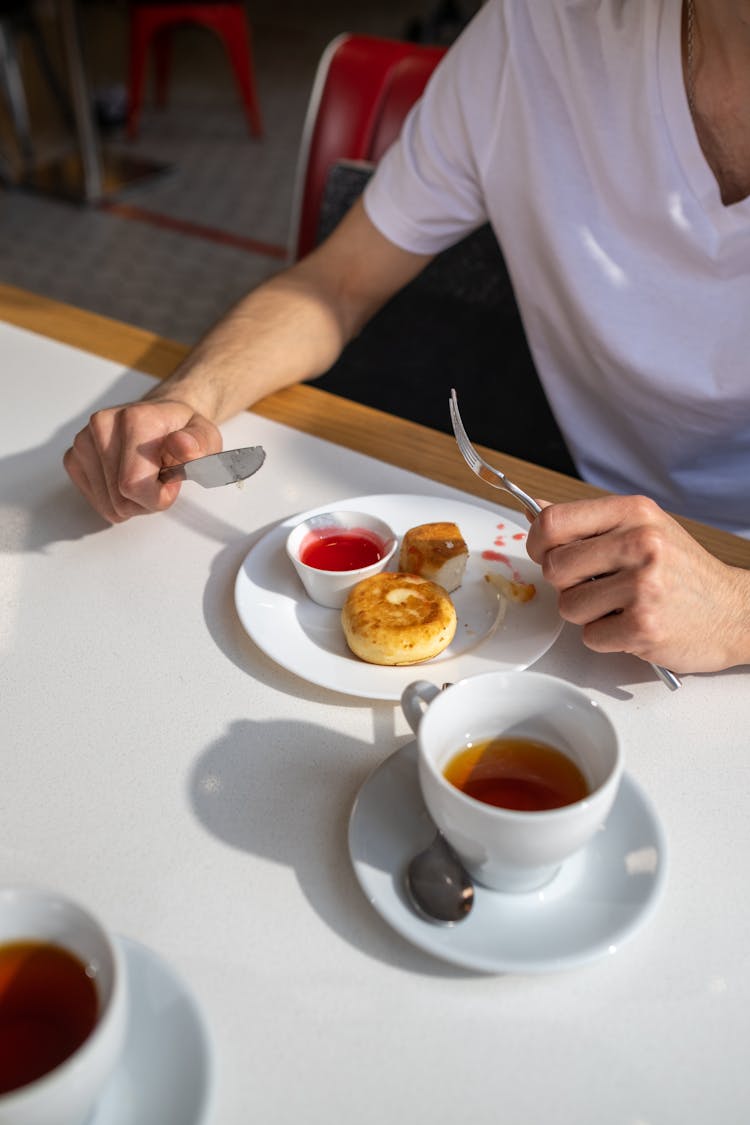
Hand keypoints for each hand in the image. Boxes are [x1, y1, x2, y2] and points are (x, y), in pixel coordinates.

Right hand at [64, 398, 221, 522]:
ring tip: (144, 476)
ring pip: (108, 505)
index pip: (133, 485)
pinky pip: (96, 501)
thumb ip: (199, 444)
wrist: (162, 418)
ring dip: (132, 502)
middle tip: (160, 479)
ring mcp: (83, 441)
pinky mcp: (73, 457)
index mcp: (136, 419)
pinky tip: (126, 478)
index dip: (158, 496)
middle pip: (120, 500)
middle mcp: (102, 425)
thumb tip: (183, 445)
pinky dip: (115, 499)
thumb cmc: (183, 432)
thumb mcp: (206, 436)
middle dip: (146, 500)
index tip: (172, 481)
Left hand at [525, 495, 749, 672]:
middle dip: (566, 584)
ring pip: (568, 606)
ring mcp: (643, 585)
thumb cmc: (684, 572)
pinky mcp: (644, 626)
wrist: (734, 611)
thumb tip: (534, 507)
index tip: (546, 554)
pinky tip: (632, 625)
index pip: (554, 521)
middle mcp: (640, 543)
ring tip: (619, 607)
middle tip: (594, 587)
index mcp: (634, 512)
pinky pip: (590, 636)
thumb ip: (589, 522)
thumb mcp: (642, 528)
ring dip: (587, 615)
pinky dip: (606, 638)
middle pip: (554, 568)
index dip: (538, 542)